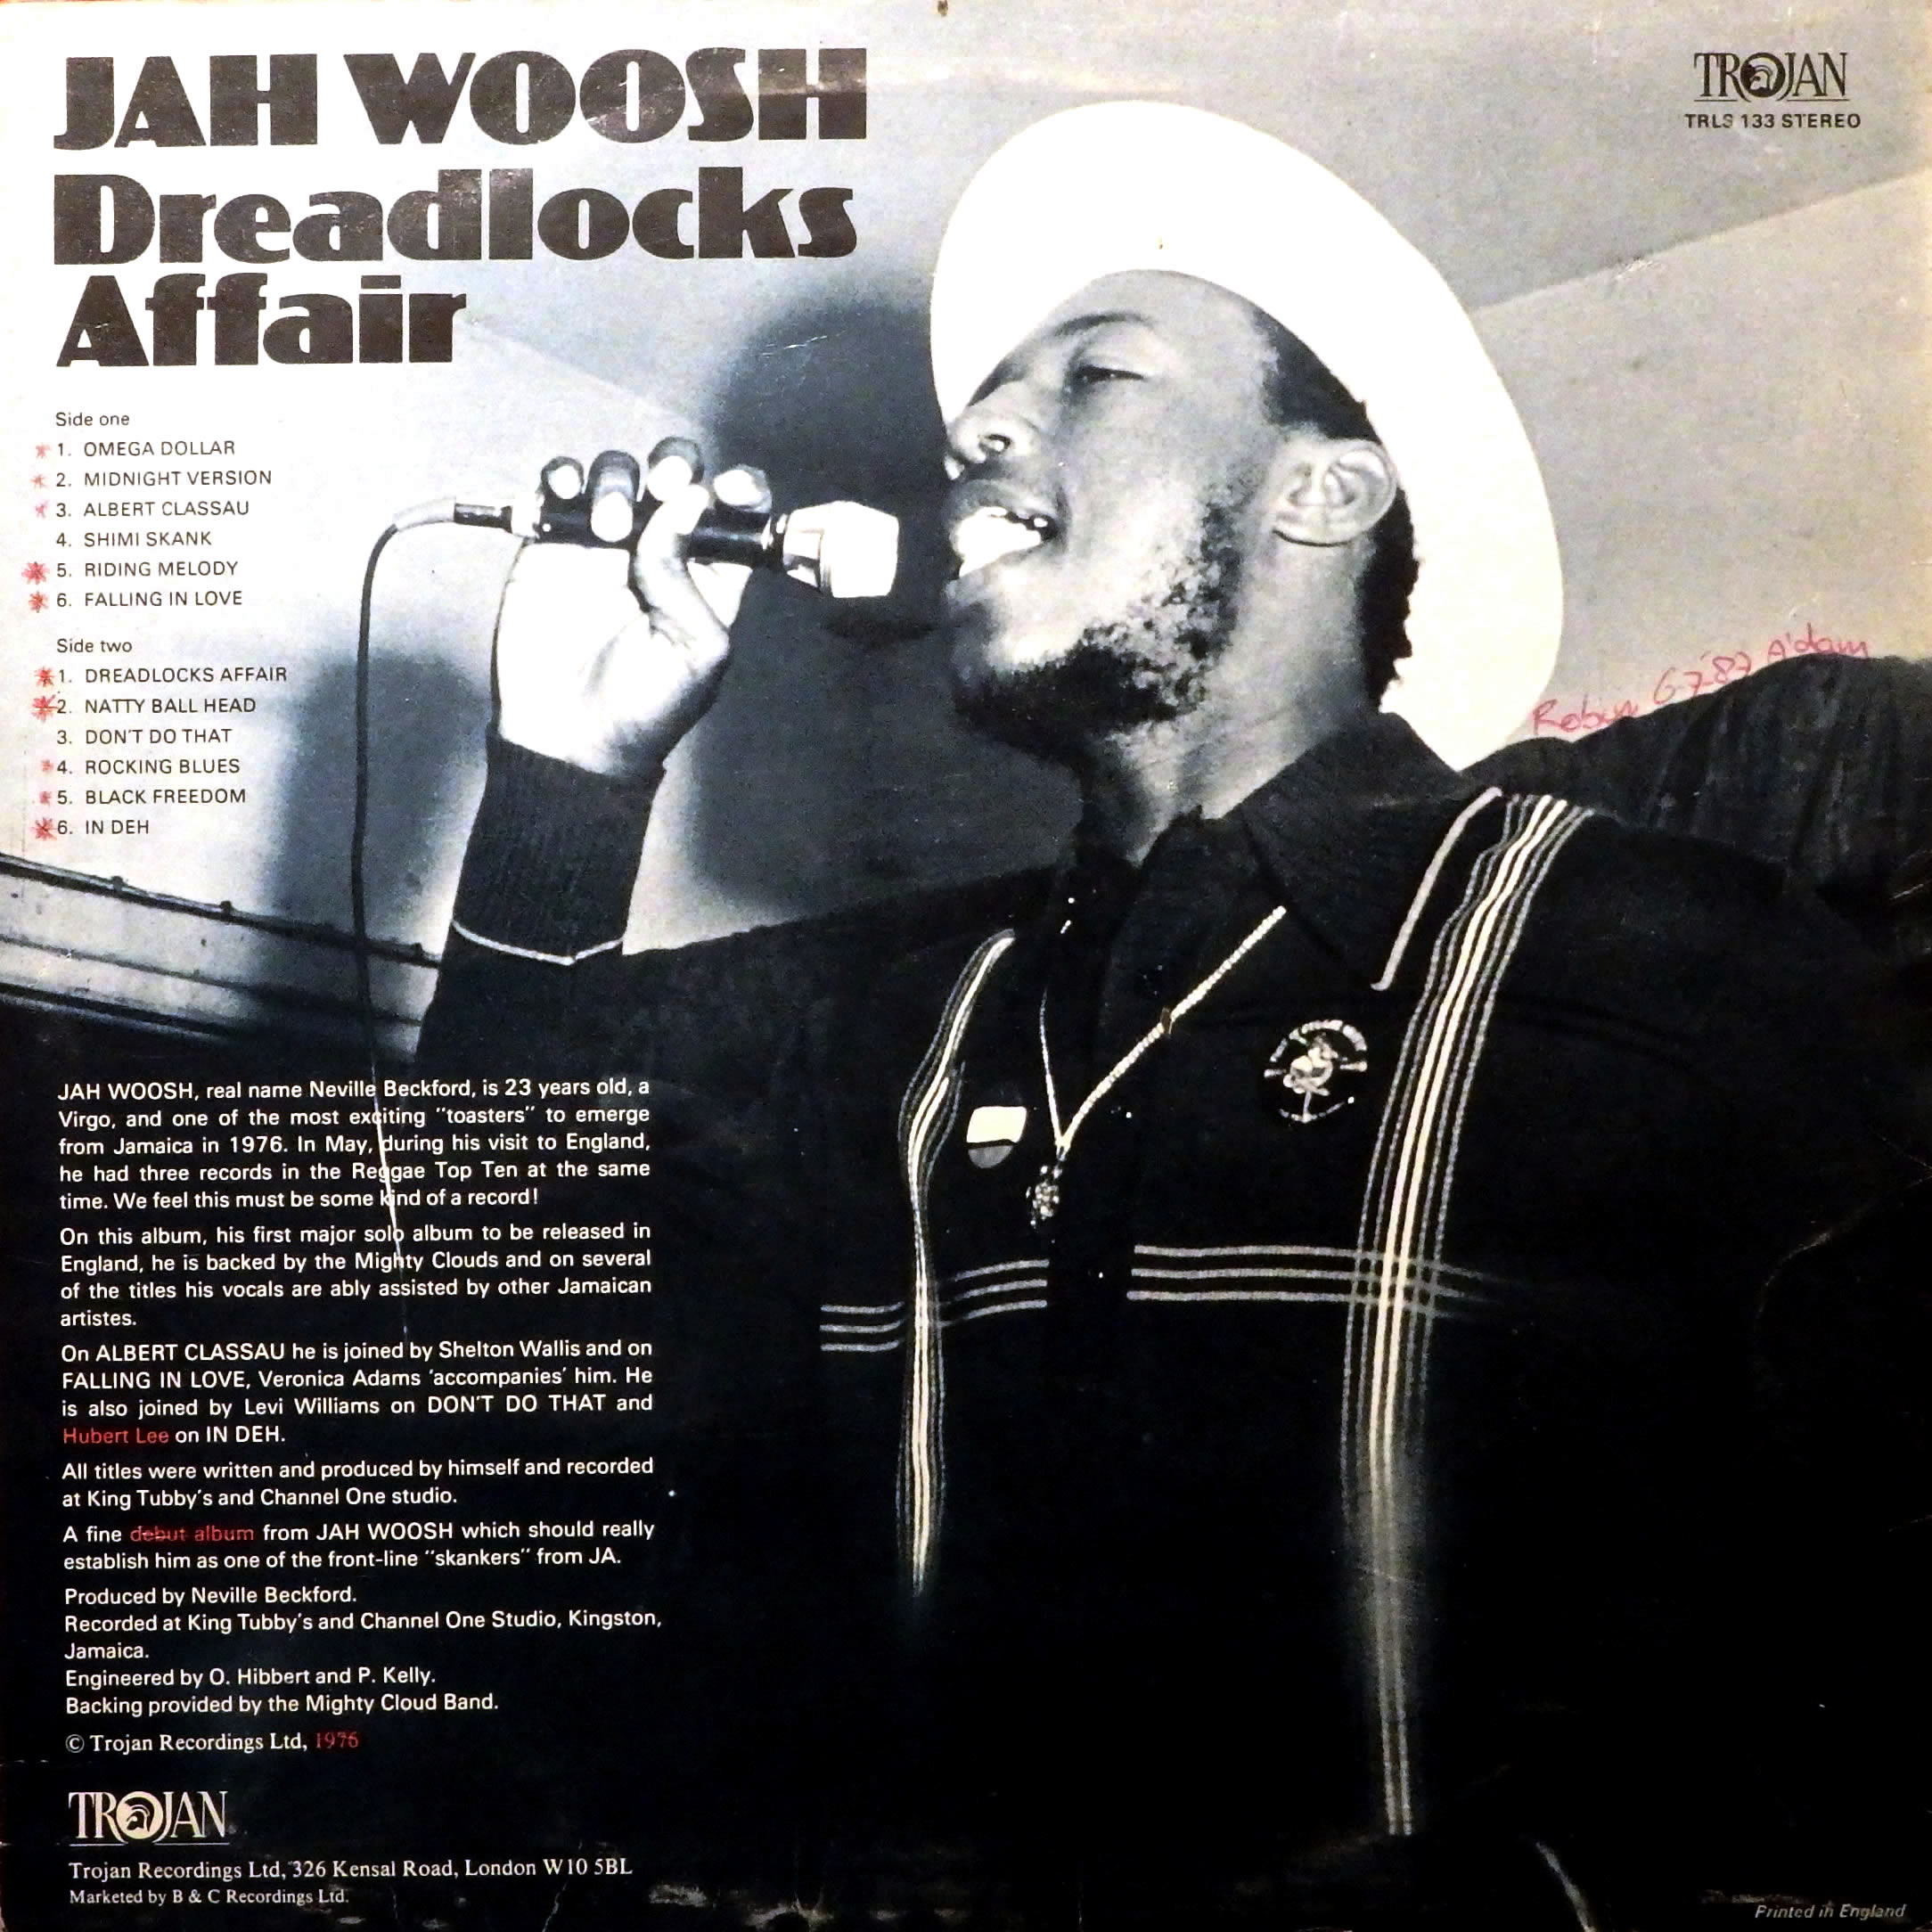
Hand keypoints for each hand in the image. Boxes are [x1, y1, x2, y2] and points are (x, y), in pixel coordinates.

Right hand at [492, 459, 769, 779]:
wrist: (569, 738)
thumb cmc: (645, 707)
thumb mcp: (695, 651)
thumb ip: (688, 576)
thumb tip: (680, 503)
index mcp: (709, 574)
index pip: (735, 512)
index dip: (741, 489)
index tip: (730, 491)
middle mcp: (659, 550)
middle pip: (675, 476)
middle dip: (675, 465)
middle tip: (665, 486)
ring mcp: (604, 543)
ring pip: (618, 473)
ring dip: (616, 483)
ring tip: (607, 531)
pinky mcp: (552, 544)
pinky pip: (557, 488)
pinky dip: (560, 477)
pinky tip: (564, 495)